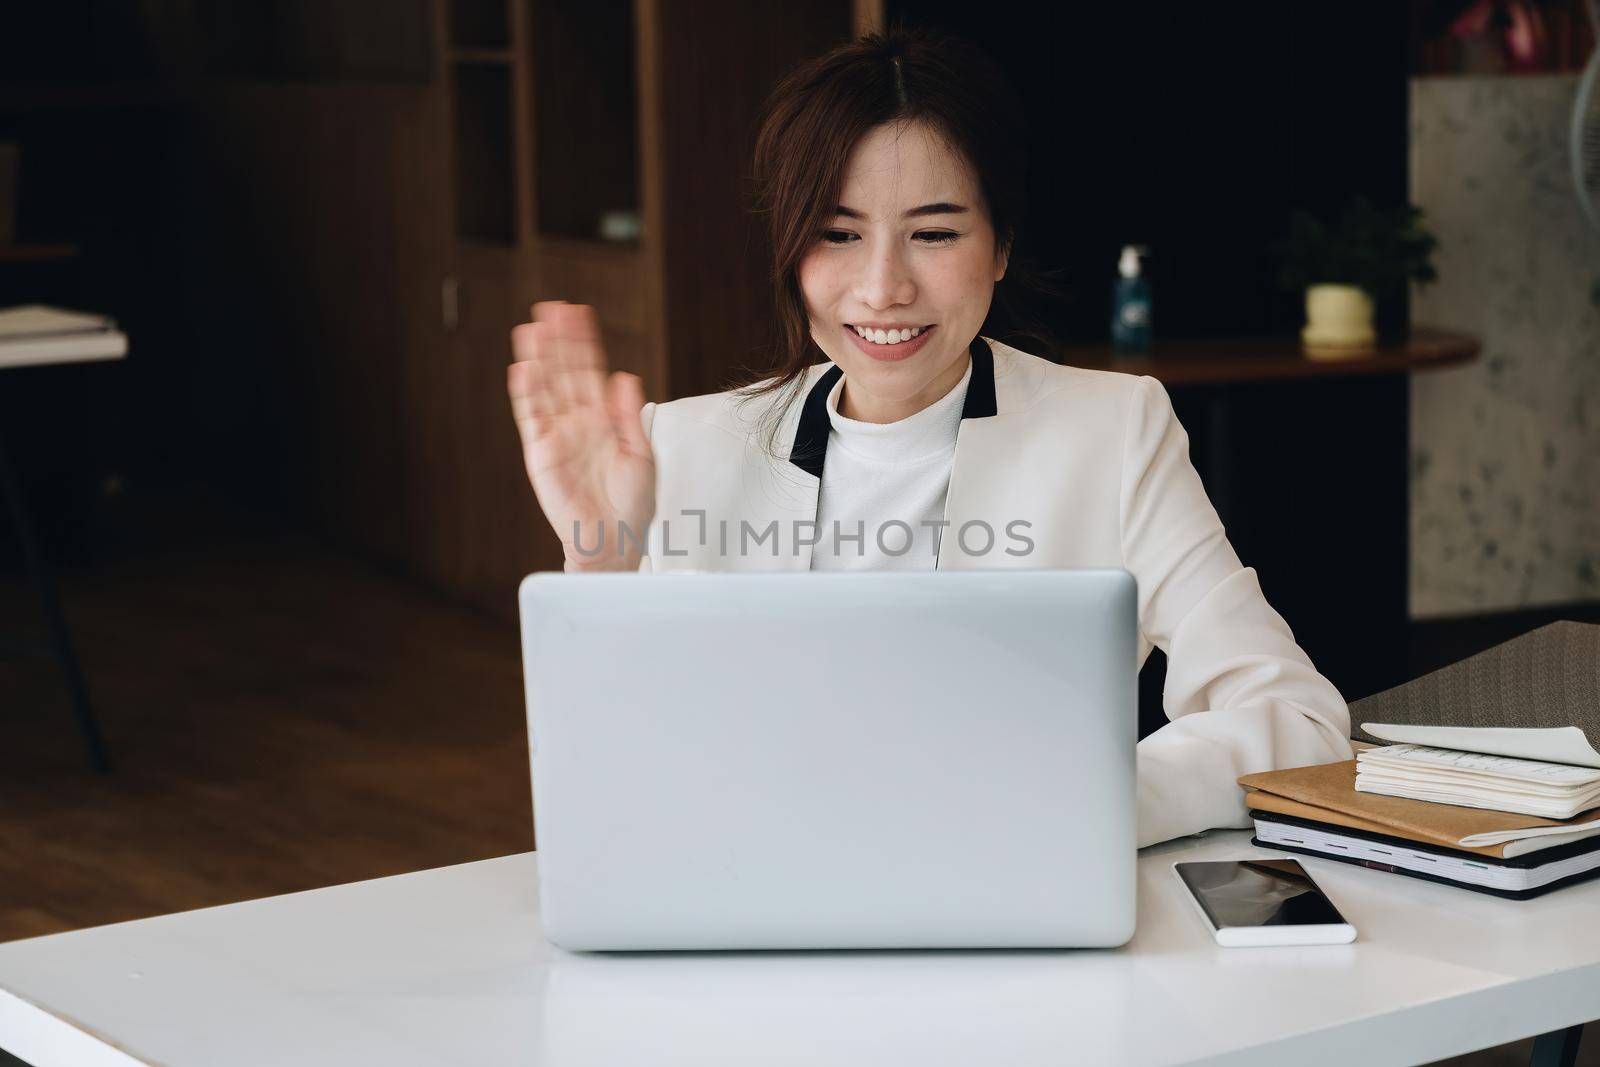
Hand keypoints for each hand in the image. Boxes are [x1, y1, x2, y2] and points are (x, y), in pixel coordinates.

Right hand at [508, 301, 655, 570]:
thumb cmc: (633, 503)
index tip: (578, 313)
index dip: (584, 342)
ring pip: (545, 388)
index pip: (591, 370)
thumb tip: (623, 377)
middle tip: (550, 308)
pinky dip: (527, 394)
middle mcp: (579, 421)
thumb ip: (628, 415)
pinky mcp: (541, 453)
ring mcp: (558, 434)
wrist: (614, 539)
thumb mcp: (641, 454)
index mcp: (605, 417)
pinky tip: (523, 369)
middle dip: (558, 341)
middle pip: (565, 372)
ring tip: (531, 329)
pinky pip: (532, 418)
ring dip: (539, 359)